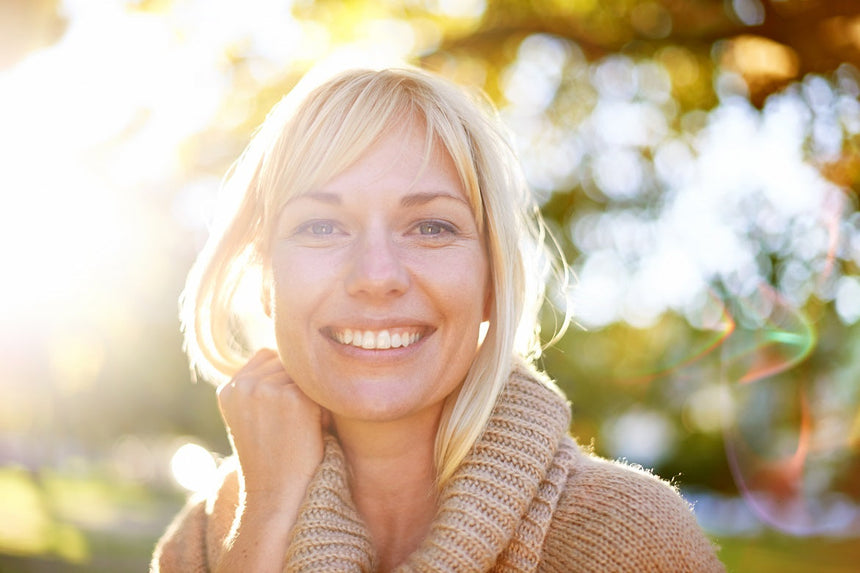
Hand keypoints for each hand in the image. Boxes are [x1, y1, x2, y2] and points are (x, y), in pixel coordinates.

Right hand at [213, 349, 324, 572]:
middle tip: (292, 424)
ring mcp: (265, 389)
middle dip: (296, 386)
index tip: (283, 411)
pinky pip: (319, 389)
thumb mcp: (250, 417)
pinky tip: (311, 432)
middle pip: (286, 361)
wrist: (277, 493)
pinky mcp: (291, 397)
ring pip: (303, 374)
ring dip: (310, 396)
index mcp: (228, 390)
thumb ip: (260, 385)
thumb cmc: (271, 457)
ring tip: (300, 428)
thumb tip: (289, 351)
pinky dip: (322, 410)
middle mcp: (242, 386)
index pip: (266, 356)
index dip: (283, 378)